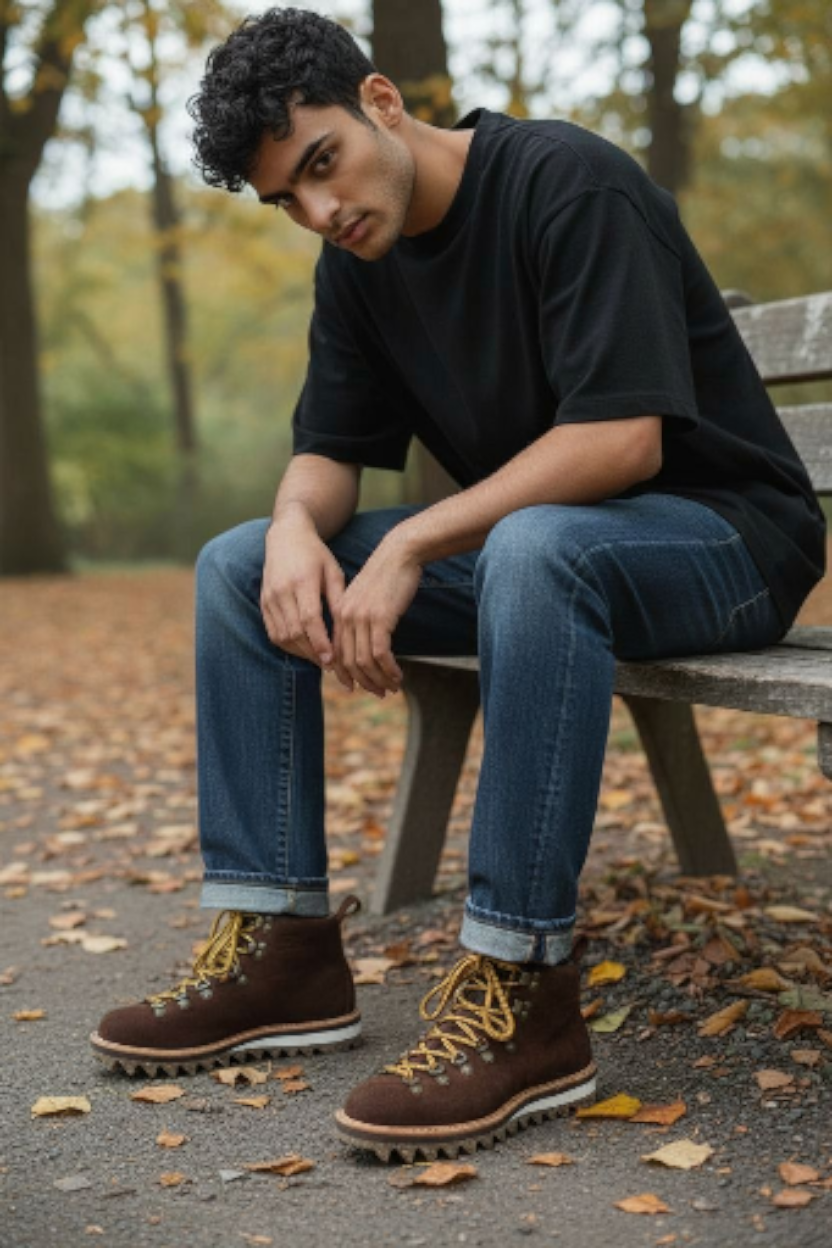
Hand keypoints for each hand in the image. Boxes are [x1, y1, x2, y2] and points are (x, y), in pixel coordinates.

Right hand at [260, 515, 352, 688]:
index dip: (320, 642)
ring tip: (320, 660)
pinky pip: (273, 632)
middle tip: (332, 667)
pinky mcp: (263, 602)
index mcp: (303, 580)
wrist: (285, 536)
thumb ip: (339, 600)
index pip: (309, 618)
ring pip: (282, 635)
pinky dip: (288, 645)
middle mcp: (282, 590)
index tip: (331, 660)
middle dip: (313, 653)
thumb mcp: (333, 572)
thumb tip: (347, 630)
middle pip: (295, 631)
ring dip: (301, 652)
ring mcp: (270, 597)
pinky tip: (304, 650)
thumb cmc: (316, 555)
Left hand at [333, 533, 421, 696]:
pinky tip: (398, 676)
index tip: (356, 687)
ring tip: (391, 688)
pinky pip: (380, 654)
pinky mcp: (379, 618)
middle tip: (379, 693)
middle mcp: (346, 617)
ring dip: (379, 679)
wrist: (400, 553)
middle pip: (349, 661)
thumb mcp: (368, 597)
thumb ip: (361, 617)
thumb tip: (365, 642)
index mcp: (340, 613)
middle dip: (364, 682)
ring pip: (364, 661)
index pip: (336, 652)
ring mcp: (361, 618)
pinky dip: (389, 669)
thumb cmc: (387, 574)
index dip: (345, 674)